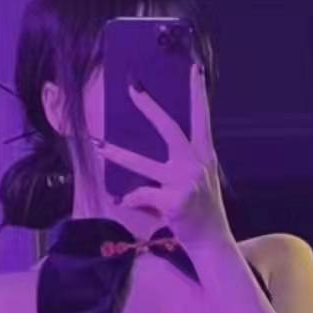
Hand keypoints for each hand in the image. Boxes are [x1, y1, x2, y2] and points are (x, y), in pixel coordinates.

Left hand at [95, 64, 232, 249]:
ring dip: (117, 154)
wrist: (213, 243)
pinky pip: (140, 195)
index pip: (202, 118)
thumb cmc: (203, 212)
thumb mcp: (201, 181)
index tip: (193, 69)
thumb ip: (185, 161)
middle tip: (133, 89)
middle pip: (169, 129)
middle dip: (149, 107)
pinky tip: (124, 203)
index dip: (197, 93)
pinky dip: (129, 199)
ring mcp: (185, 182)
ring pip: (143, 164)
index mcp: (205, 156)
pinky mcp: (174, 202)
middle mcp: (196, 164)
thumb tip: (158, 146)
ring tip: (99, 145)